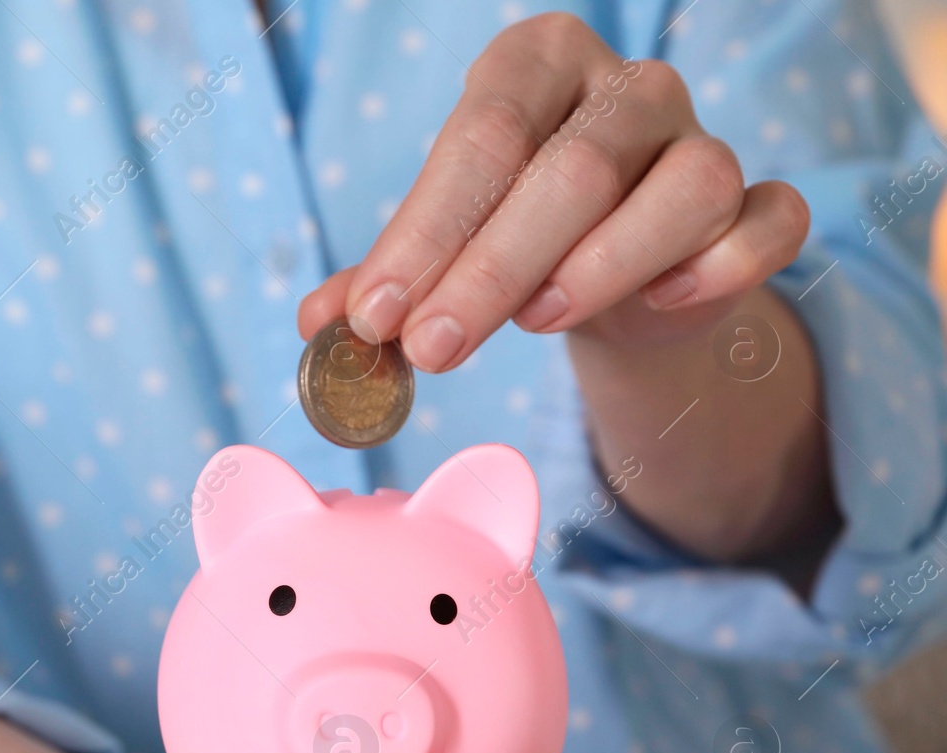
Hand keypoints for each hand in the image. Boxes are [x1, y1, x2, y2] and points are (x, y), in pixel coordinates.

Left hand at [299, 12, 830, 568]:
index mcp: (535, 66)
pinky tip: (663, 305)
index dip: (427, 231)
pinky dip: (721, 268)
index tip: (375, 317)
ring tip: (538, 322)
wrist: (612, 278)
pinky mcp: (760, 202)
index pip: (484, 135)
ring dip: (604, 266)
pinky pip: (770, 224)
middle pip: (575, 169)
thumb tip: (317, 327)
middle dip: (491, 270)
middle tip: (429, 351)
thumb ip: (382, 280)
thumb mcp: (438, 252)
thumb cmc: (507, 243)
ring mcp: (703, 138)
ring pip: (686, 188)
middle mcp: (628, 87)